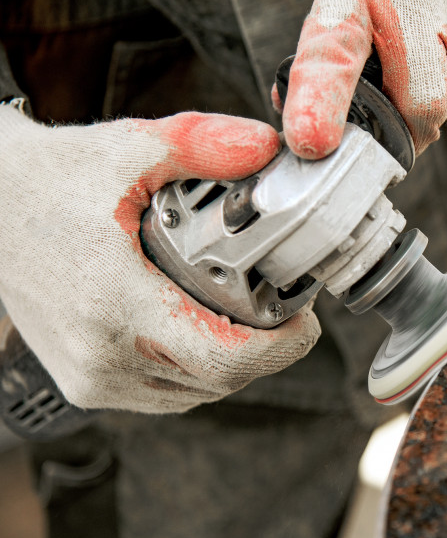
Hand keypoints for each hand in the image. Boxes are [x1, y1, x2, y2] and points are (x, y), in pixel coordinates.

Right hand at [0, 105, 319, 412]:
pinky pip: (168, 395)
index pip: (224, 357)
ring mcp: (91, 378)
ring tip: (253, 318)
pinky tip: (210, 333)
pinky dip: (200, 373)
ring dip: (237, 364)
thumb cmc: (50, 180)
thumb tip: (267, 147)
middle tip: (288, 308)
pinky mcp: (85, 384)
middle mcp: (101, 353)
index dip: (282, 345)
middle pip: (221, 380)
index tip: (306, 317)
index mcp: (113, 301)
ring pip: (198, 395)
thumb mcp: (127, 148)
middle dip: (270, 350)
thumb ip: (201, 142)